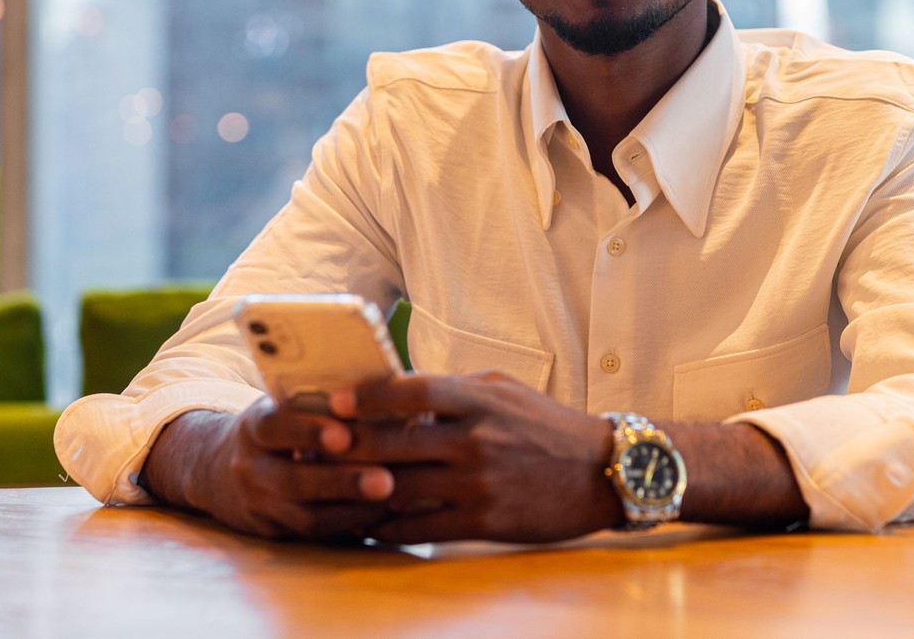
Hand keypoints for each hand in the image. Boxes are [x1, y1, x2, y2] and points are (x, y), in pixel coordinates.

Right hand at [147, 399, 396, 541]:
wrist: (219, 471)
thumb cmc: (276, 428)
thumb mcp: (283, 407)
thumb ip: (317, 403)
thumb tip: (381, 397)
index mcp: (255, 428)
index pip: (276, 427)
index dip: (309, 432)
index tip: (345, 436)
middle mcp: (251, 469)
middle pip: (293, 481)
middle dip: (341, 482)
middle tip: (385, 481)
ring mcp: (259, 506)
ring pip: (305, 518)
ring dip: (351, 511)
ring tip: (391, 501)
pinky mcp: (273, 533)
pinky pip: (313, 536)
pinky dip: (347, 526)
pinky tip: (379, 515)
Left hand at [326, 371, 619, 543]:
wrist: (602, 472)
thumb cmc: (547, 425)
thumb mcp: (503, 390)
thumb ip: (453, 389)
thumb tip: (399, 388)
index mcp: (478, 400)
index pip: (411, 391)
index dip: (367, 396)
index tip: (334, 400)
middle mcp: (474, 440)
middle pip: (394, 442)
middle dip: (348, 445)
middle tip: (311, 447)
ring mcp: (476, 484)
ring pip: (400, 487)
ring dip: (357, 489)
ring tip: (323, 487)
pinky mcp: (480, 521)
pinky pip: (420, 525)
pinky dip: (386, 525)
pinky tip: (362, 522)